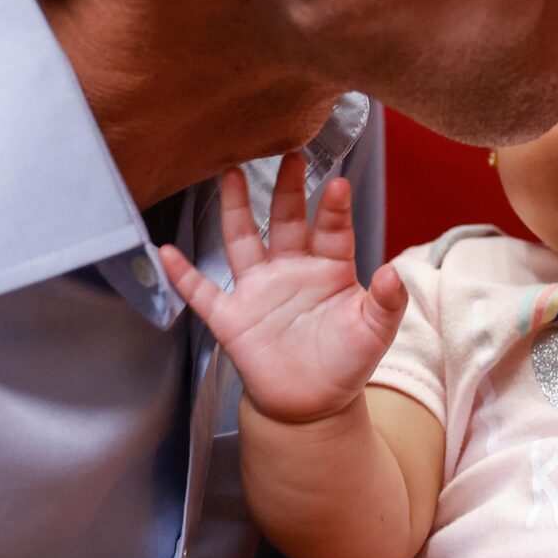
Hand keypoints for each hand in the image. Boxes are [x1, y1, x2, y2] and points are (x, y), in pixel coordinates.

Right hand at [159, 154, 406, 426]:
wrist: (312, 404)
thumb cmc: (347, 361)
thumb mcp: (374, 332)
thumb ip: (387, 303)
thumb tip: (391, 272)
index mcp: (330, 267)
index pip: (332, 229)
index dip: (333, 208)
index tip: (337, 183)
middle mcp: (291, 268)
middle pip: (287, 220)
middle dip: (286, 189)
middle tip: (288, 153)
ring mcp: (258, 289)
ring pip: (243, 240)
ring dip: (235, 209)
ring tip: (229, 174)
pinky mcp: (232, 316)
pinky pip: (202, 291)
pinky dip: (183, 273)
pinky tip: (166, 251)